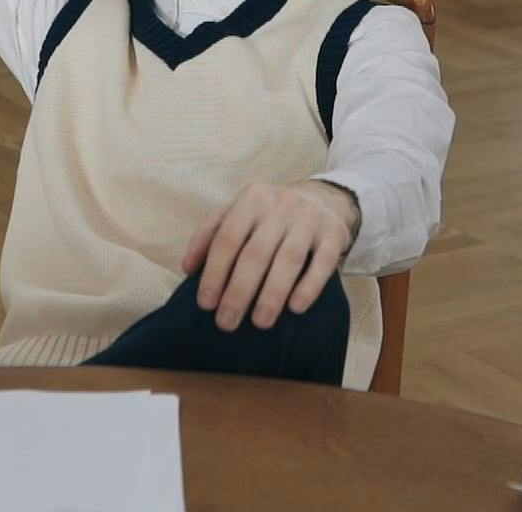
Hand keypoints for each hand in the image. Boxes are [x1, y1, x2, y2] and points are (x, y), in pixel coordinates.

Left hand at [181, 180, 359, 332]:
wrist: (321, 199)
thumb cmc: (268, 215)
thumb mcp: (237, 214)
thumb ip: (209, 236)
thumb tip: (188, 268)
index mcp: (251, 199)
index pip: (227, 238)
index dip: (214, 273)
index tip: (206, 304)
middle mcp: (281, 205)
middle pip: (256, 253)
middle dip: (239, 291)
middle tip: (226, 323)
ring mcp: (309, 218)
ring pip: (289, 260)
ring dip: (272, 294)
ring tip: (259, 323)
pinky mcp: (334, 233)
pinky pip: (323, 263)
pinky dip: (309, 286)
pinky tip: (295, 308)